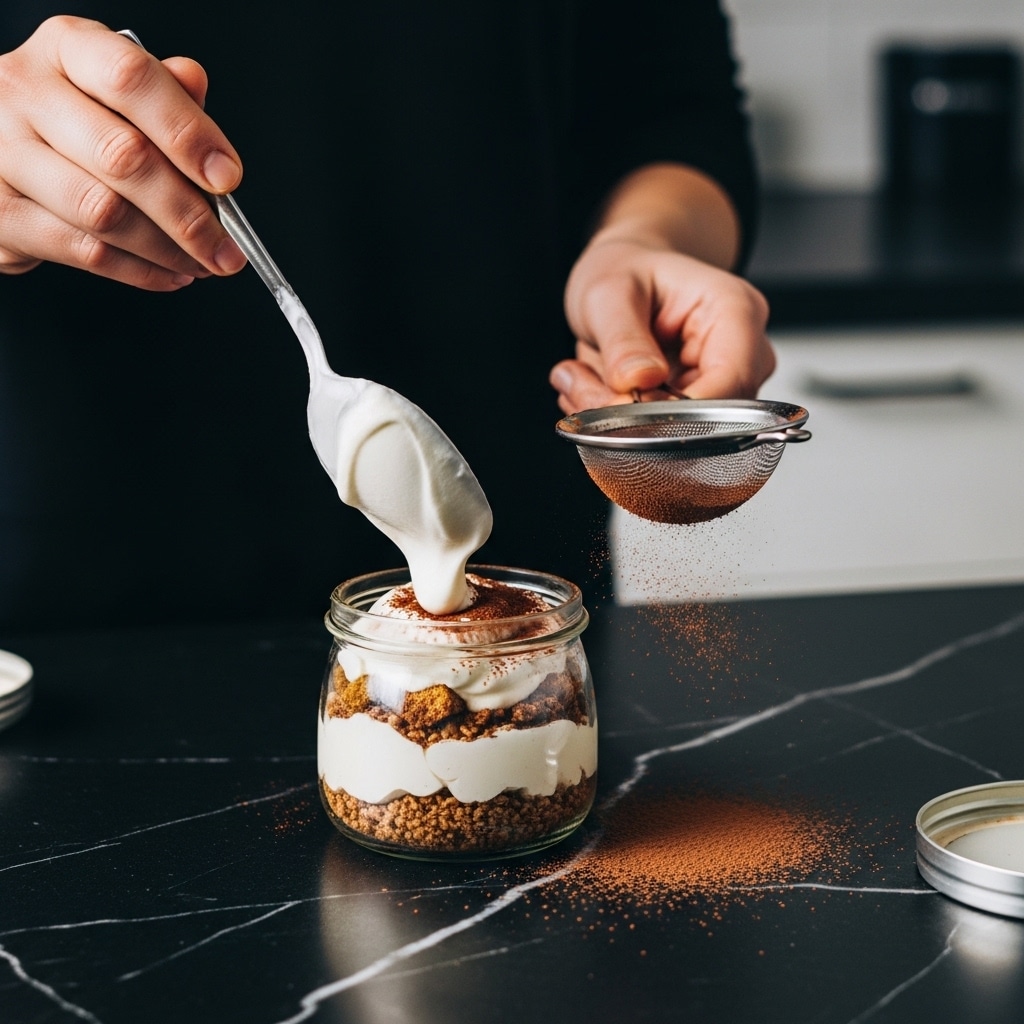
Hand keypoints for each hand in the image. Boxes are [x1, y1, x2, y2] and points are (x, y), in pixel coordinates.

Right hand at [0, 16, 245, 288]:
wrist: (2, 153)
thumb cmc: (75, 119)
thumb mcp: (117, 91)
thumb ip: (163, 90)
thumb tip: (194, 83)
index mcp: (67, 50)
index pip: (131, 79)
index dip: (187, 133)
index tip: (228, 179)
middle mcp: (26, 92)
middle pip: (122, 157)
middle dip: (188, 214)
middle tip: (227, 246)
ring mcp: (5, 152)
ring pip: (104, 213)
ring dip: (168, 249)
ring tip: (203, 262)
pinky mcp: (2, 212)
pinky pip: (85, 251)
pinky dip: (141, 271)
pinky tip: (171, 273)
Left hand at [550, 236, 775, 414]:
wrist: (624, 276)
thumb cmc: (626, 271)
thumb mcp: (609, 292)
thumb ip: (622, 338)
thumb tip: (639, 381)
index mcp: (735, 311)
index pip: (731, 380)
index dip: (679, 410)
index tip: (624, 409)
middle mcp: (742, 353)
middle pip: (706, 416)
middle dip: (634, 415)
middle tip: (580, 384)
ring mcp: (723, 385)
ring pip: (678, 434)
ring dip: (616, 418)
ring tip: (580, 378)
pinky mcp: (697, 409)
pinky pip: (659, 435)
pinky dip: (614, 421)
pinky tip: (593, 388)